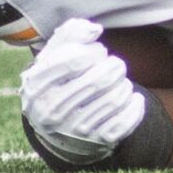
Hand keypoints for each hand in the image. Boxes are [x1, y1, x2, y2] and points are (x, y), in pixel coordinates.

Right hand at [19, 18, 146, 162]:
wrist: (57, 132)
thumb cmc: (58, 83)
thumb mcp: (52, 57)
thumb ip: (69, 34)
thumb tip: (94, 29)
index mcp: (38, 86)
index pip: (74, 60)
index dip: (94, 51)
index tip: (98, 52)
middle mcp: (53, 111)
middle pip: (98, 80)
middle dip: (114, 66)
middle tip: (115, 65)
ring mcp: (75, 130)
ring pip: (114, 99)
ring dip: (123, 84)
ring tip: (119, 81)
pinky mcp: (97, 142)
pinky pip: (125, 121)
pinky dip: (135, 105)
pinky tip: (132, 97)